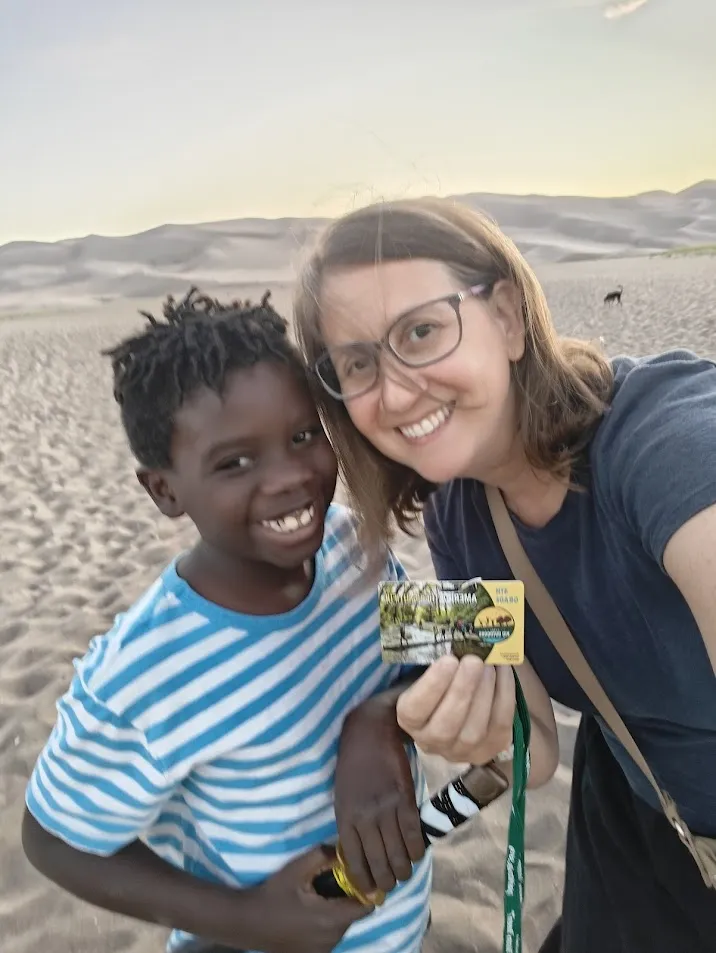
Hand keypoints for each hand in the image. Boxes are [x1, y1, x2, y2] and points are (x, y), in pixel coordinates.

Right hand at [251, 846, 371, 952]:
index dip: (366, 889)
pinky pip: (330, 935)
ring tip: (320, 895)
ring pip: (342, 926)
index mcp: (332, 918)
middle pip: (354, 915)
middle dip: (348, 897)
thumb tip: (344, 850)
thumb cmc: (274, 893)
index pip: (367, 906)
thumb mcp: (297, 868)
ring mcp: (323, 950)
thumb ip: (324, 855)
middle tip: (334, 881)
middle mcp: (332, 939)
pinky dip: (327, 923)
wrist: (247, 922)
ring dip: (337, 910)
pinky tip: (310, 911)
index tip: (358, 875)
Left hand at [333, 694, 425, 898]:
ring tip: (405, 872)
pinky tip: (417, 853)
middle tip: (392, 884)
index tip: (371, 892)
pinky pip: (413, 833)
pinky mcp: (403, 797)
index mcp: (345, 817)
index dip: (364, 881)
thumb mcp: (343, 794)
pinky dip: (417, 848)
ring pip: (397, 853)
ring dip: (403, 869)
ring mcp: (385, 808)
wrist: (370, 729)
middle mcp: (364, 817)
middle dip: (386, 880)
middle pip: (377, 862)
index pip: (353, 861)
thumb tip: (359, 849)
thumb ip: (351, 821)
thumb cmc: (354, 762)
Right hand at [396, 655, 514, 764]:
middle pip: (446, 725)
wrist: (459, 716)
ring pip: (475, 728)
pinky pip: (500, 723)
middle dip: (462, 690)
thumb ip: (437, 665)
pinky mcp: (490, 748)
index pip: (415, 710)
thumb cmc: (440, 687)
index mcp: (410, 721)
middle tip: (474, 661)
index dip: (432, 686)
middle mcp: (432, 741)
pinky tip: (503, 670)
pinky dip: (504, 694)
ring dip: (484, 692)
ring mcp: (462, 750)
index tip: (448, 660)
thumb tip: (457, 640)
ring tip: (489, 664)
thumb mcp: (428, 676)